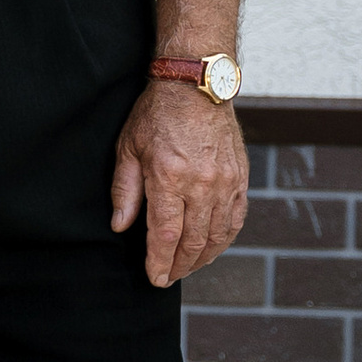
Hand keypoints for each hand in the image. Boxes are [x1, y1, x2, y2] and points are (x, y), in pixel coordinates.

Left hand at [109, 78, 247, 288]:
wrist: (196, 85)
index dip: (160, 261)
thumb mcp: (129, 148)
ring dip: (202, 257)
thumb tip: (120, 225)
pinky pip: (236, 219)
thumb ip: (125, 190)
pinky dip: (224, 238)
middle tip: (168, 277)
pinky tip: (212, 246)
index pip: (166, 235)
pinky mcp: (240, 178)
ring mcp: (225, 182)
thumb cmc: (157, 114)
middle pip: (193, 241)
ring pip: (217, 235)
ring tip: (188, 266)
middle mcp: (201, 184)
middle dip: (179, 266)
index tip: (155, 277)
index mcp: (169, 177)